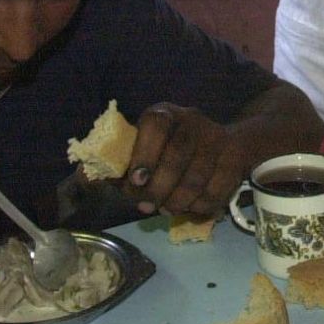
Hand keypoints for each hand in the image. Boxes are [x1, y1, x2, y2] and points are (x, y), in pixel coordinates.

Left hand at [123, 105, 251, 217]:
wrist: (227, 143)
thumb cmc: (171, 149)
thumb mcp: (144, 147)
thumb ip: (119, 163)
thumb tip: (88, 179)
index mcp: (165, 114)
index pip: (156, 125)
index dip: (145, 154)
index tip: (137, 181)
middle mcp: (192, 120)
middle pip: (177, 155)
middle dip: (159, 188)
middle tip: (146, 206)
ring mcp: (216, 137)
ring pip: (197, 176)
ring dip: (178, 200)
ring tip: (166, 208)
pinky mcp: (235, 157)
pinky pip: (217, 189)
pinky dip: (200, 205)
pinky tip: (190, 208)